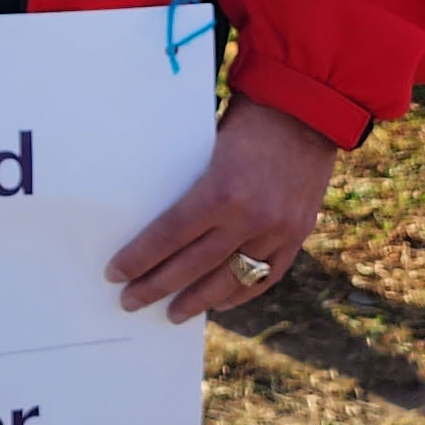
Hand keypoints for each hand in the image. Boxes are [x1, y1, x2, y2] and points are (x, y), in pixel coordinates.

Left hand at [107, 96, 337, 321]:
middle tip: (130, 301)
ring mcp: (277, 231)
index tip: (115, 274)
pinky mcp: (298, 235)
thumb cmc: (248, 119)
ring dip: (197, 300)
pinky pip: (265, 276)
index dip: (138, 259)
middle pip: (192, 267)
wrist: (309, 111)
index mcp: (220, 191)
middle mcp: (249, 218)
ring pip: (229, 280)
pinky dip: (240, 293)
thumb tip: (156, 220)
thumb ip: (190, 184)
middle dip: (156, 287)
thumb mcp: (208, 146)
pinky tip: (218, 302)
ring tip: (172, 313)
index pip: (168, 237)